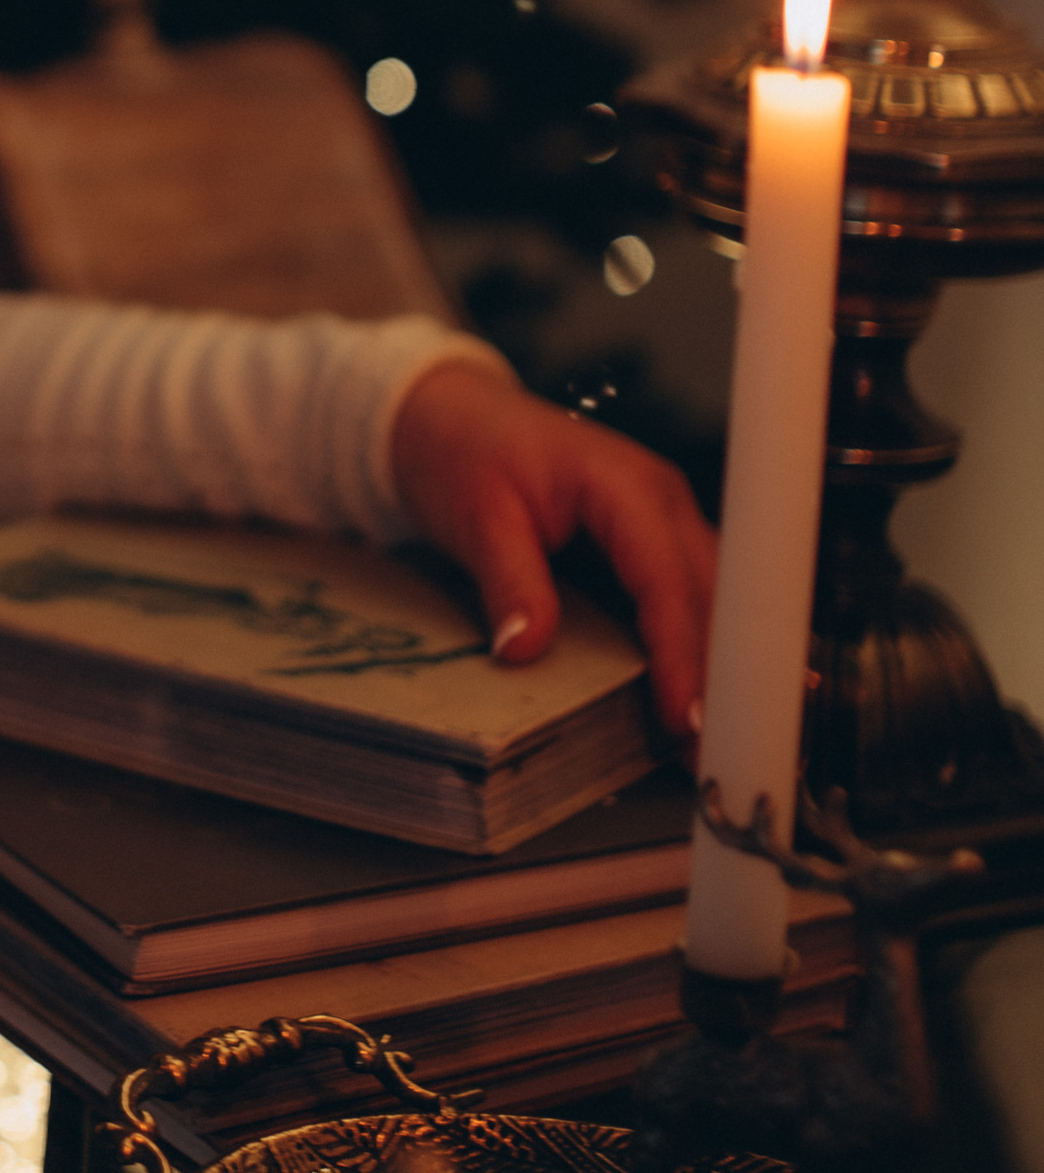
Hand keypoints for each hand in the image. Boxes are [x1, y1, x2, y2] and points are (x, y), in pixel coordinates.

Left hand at [388, 358, 715, 743]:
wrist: (448, 414)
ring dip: (719, 671)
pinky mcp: (650, 546)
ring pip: (713, 604)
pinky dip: (699, 652)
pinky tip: (710, 704)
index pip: (667, 581)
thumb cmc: (464, 450)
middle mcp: (660, 503)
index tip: (688, 719)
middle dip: (720, 679)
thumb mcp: (476, 514)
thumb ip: (509, 579)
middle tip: (719, 758)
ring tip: (723, 749)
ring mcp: (662, 523)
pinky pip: (688, 602)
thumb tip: (526, 648)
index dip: (683, 655)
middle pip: (711, 599)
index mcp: (624, 486)